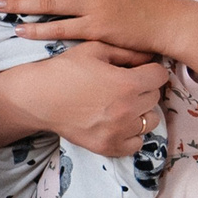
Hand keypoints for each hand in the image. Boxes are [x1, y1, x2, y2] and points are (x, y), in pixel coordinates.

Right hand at [0, 40, 167, 157]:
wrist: (37, 98)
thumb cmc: (64, 70)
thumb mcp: (94, 50)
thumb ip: (127, 52)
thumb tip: (151, 56)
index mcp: (127, 83)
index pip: (160, 76)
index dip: (149, 70)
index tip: (137, 71)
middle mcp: (127, 110)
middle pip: (155, 98)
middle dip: (143, 90)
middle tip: (124, 86)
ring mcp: (119, 131)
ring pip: (149, 121)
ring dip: (140, 112)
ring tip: (120, 105)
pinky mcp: (108, 146)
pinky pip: (136, 143)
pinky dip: (131, 134)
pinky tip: (117, 123)